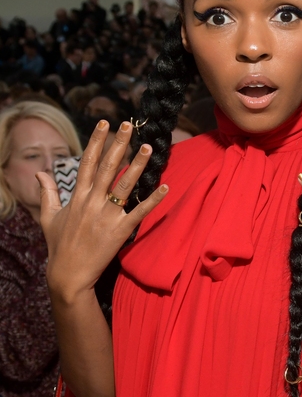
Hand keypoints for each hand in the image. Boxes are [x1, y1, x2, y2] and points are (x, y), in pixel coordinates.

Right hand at [37, 120, 168, 301]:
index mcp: (77, 196)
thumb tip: (40, 172)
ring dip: (138, 165)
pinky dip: (153, 199)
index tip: (105, 123)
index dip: (97, 141)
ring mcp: (106, 215)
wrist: (68, 274)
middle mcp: (92, 202)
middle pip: (108, 167)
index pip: (88, 162)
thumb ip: (48, 192)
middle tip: (129, 125)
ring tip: (149, 147)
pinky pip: (139, 211)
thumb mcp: (49, 216)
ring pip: (125, 185)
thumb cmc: (59, 245)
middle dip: (119, 144)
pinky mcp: (119, 230)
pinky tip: (165, 187)